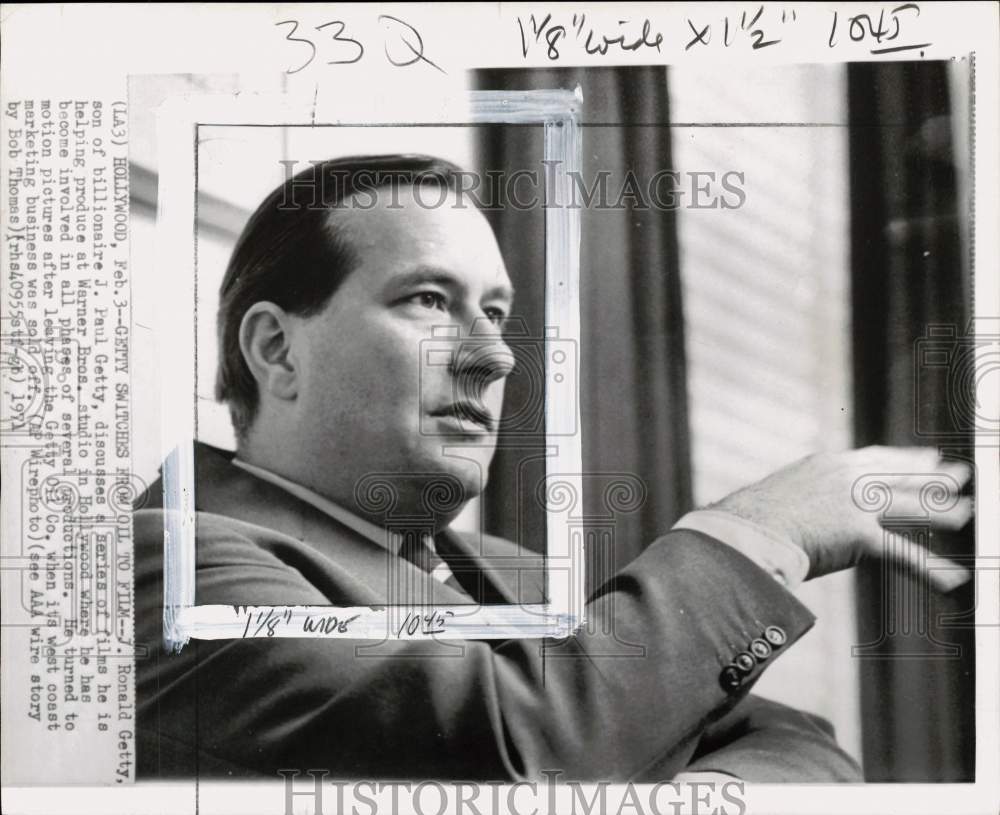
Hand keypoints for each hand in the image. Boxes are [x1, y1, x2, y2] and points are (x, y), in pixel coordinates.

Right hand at [710, 446, 972, 587]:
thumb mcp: (782, 494)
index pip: (879, 457)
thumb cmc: (749, 520)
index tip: (930, 458)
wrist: (741, 531)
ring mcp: (855, 505)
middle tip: (962, 475)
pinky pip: (902, 554)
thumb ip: (804, 496)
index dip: (909, 459)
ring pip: (912, 508)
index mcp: (828, 465)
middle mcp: (847, 479)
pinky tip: (953, 579)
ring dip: (944, 512)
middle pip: (903, 476)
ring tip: (968, 514)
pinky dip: (929, 569)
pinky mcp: (858, 536)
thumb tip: (802, 508)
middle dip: (936, 477)